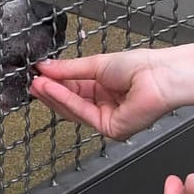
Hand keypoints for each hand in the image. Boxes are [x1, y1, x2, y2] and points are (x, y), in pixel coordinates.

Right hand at [29, 50, 177, 139]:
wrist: (160, 75)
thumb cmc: (141, 67)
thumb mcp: (97, 64)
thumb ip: (69, 69)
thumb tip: (46, 67)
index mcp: (105, 89)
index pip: (74, 90)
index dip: (56, 84)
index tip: (38, 75)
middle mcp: (106, 106)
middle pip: (72, 103)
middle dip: (51, 92)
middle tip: (33, 81)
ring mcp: (108, 119)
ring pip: (74, 110)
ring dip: (54, 96)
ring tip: (38, 84)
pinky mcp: (111, 129)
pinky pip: (83, 114)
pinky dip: (66, 101)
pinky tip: (52, 89)